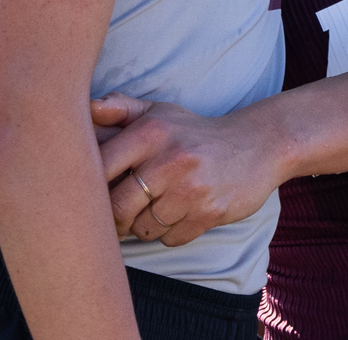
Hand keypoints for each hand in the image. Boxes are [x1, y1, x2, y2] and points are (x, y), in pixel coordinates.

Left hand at [93, 95, 284, 247]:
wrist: (258, 145)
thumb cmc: (196, 133)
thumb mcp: (161, 113)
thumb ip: (121, 109)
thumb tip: (88, 108)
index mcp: (152, 132)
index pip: (99, 170)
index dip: (90, 189)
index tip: (96, 194)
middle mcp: (171, 158)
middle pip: (117, 208)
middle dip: (115, 218)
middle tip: (122, 215)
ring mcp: (192, 188)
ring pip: (143, 228)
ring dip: (144, 226)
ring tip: (159, 208)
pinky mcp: (210, 212)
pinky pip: (170, 239)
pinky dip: (171, 233)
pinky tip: (183, 214)